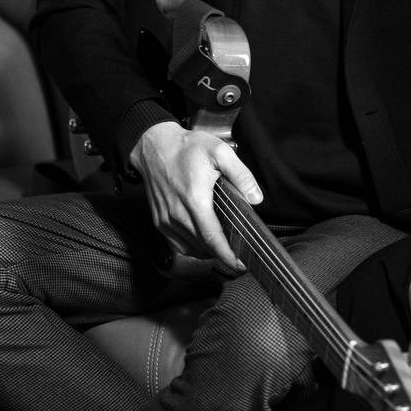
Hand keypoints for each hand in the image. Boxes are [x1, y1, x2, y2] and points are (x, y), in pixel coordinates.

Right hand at [129, 120, 262, 271]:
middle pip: (203, 247)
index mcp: (195, 199)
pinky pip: (177, 244)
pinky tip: (203, 241)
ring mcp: (166, 220)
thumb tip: (256, 198)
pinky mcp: (159, 221)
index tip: (240, 264)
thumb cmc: (186, 148)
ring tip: (223, 248)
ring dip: (207, 252)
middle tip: (238, 256)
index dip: (227, 255)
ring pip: (189, 248)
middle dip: (222, 255)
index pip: (212, 238)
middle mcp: (177, 214)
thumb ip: (241, 175)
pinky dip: (191, 247)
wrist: (154, 146)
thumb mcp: (220, 152)